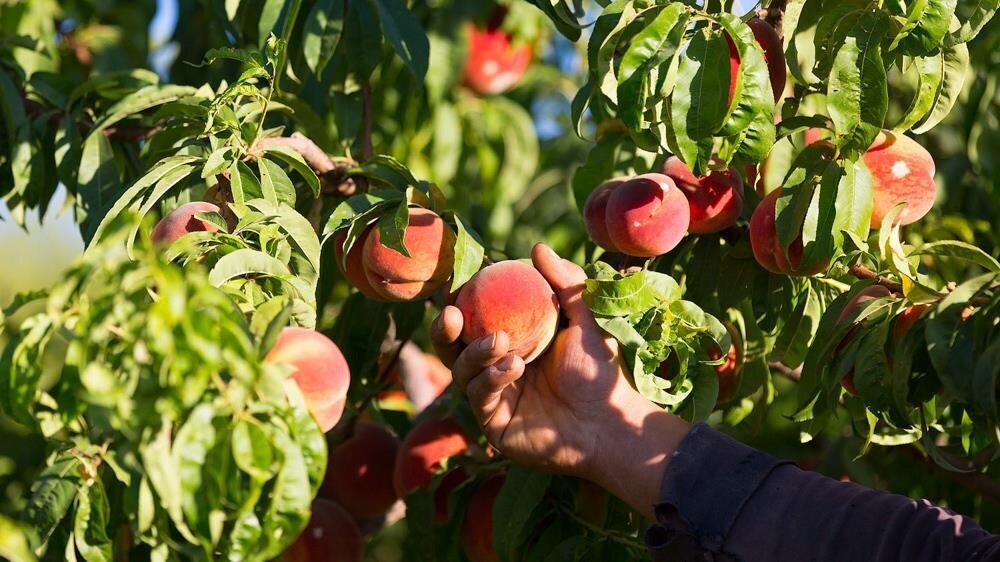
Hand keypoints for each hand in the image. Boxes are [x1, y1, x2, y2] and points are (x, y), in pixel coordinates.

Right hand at [432, 244, 689, 516]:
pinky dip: (491, 378)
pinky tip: (513, 368)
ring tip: (502, 341)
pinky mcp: (493, 423)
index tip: (456, 283)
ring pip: (461, 370)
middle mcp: (496, 369)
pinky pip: (479, 396)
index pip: (476, 319)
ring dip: (475, 351)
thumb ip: (564, 284)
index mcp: (514, 343)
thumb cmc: (601, 374)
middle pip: (454, 346)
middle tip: (451, 313)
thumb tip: (537, 248)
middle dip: (444, 328)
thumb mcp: (585, 321)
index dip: (460, 301)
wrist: (610, 425)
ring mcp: (493, 397)